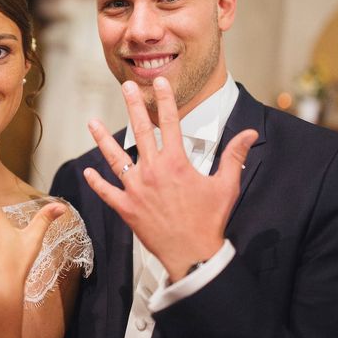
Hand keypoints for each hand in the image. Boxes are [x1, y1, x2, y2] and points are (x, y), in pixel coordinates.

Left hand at [84, 77, 256, 281]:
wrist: (193, 255)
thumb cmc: (210, 220)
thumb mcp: (226, 185)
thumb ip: (234, 156)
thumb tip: (250, 134)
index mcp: (176, 163)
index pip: (171, 122)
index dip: (165, 99)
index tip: (160, 82)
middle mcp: (153, 170)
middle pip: (140, 131)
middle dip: (133, 106)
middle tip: (126, 87)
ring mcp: (136, 189)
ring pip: (116, 158)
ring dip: (102, 139)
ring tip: (92, 123)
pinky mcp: (126, 208)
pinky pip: (107, 192)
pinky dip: (97, 182)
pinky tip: (88, 171)